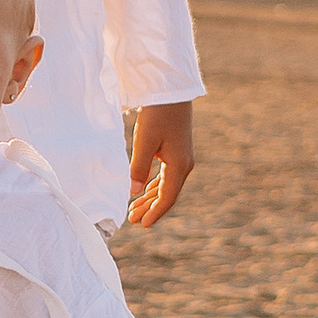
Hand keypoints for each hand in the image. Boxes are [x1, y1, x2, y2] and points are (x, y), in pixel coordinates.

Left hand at [128, 100, 195, 227]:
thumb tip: (134, 193)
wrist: (170, 92)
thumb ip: (139, 169)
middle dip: (150, 208)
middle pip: (167, 194)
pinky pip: (166, 175)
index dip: (155, 213)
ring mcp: (182, 158)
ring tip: (134, 209)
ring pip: (166, 185)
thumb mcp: (144, 142)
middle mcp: (184, 164)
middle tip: (133, 220)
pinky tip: (144, 190)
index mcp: (179, 166)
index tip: (142, 225)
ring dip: (150, 197)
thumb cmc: (157, 115)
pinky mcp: (176, 151)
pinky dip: (154, 185)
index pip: (167, 197)